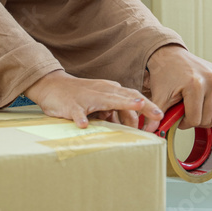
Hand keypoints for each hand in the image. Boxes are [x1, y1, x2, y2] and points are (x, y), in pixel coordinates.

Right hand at [24, 70, 164, 131]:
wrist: (52, 86)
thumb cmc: (79, 95)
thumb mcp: (100, 102)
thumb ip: (115, 112)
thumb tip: (132, 125)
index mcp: (110, 90)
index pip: (133, 96)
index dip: (148, 107)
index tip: (159, 119)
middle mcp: (102, 91)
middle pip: (126, 96)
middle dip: (144, 105)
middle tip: (158, 114)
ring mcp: (87, 97)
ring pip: (106, 99)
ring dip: (121, 103)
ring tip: (136, 106)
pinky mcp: (71, 105)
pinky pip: (77, 112)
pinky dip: (81, 118)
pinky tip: (84, 125)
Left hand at [145, 44, 211, 128]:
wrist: (169, 55)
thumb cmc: (164, 74)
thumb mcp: (159, 95)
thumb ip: (157, 115)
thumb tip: (151, 132)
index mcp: (195, 85)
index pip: (196, 119)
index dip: (184, 124)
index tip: (177, 118)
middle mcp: (211, 80)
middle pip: (210, 117)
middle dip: (196, 120)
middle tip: (186, 114)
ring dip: (211, 115)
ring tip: (199, 110)